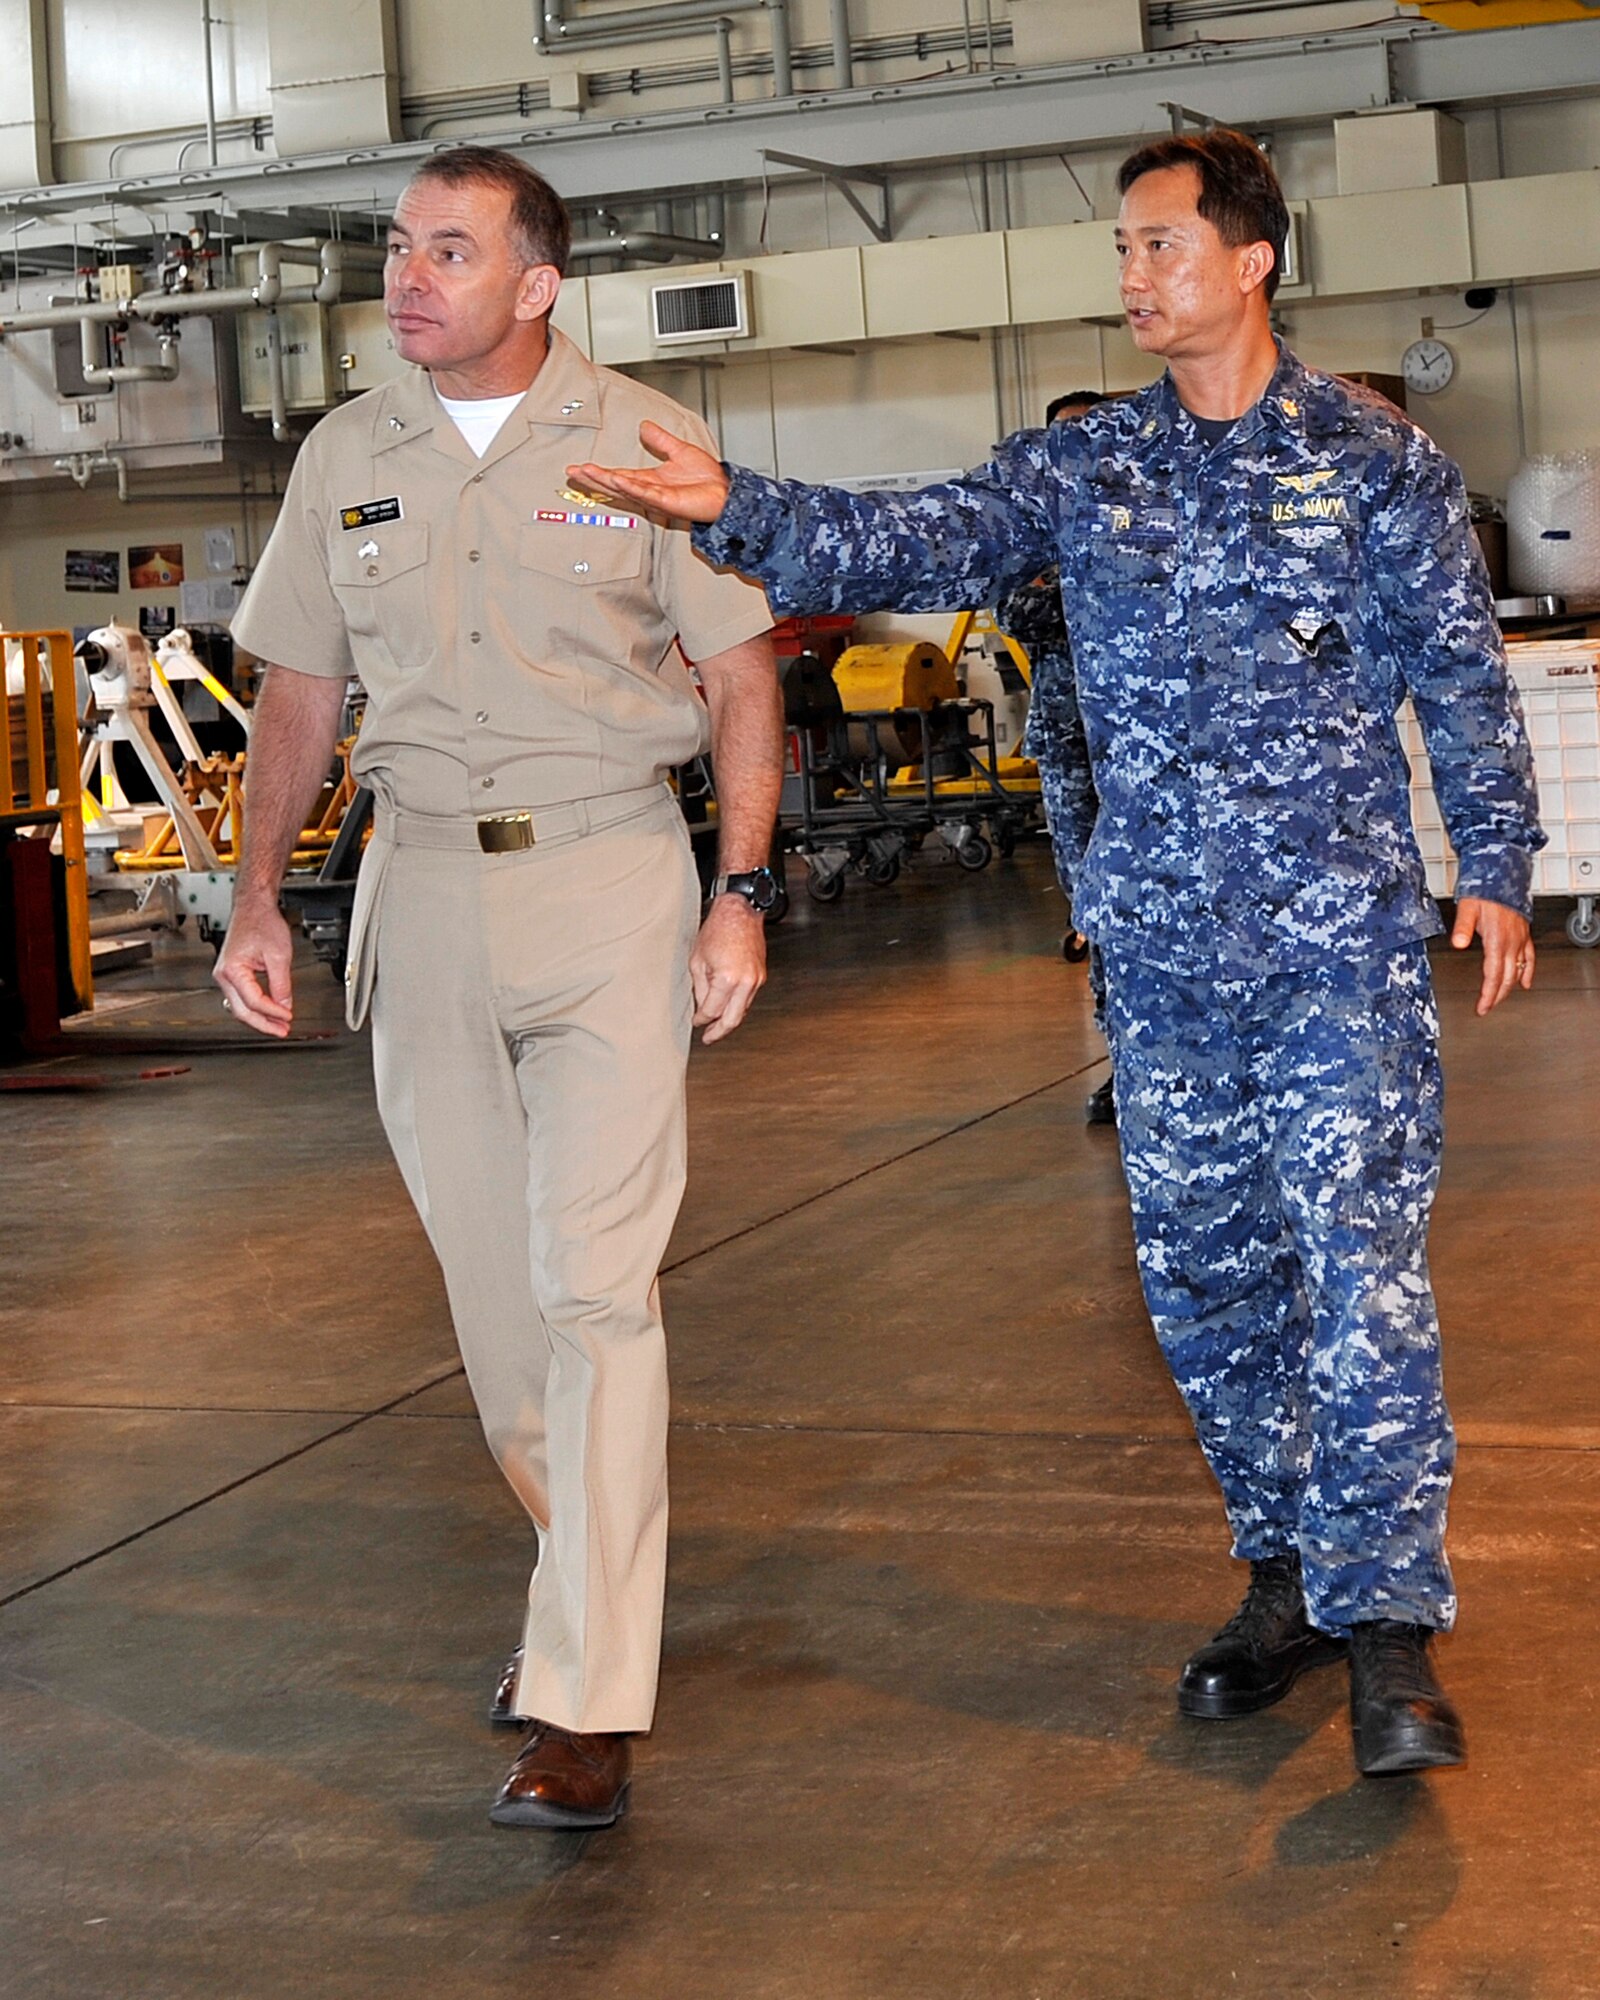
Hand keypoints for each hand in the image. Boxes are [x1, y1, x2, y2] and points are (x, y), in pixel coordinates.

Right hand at [214, 897, 295, 1037]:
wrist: (253, 908)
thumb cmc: (261, 923)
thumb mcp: (279, 956)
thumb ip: (282, 984)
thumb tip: (285, 1006)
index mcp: (232, 970)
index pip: (254, 1001)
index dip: (273, 1012)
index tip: (288, 1017)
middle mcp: (224, 975)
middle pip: (242, 1011)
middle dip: (264, 1024)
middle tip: (282, 1031)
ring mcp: (226, 976)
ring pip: (240, 1007)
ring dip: (260, 1018)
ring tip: (278, 1026)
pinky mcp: (232, 975)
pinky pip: (242, 998)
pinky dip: (256, 1007)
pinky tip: (270, 1012)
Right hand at [568, 421, 730, 523]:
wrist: (724, 493)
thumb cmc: (706, 480)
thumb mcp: (679, 450)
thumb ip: (660, 440)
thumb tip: (644, 425)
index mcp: (649, 480)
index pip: (617, 475)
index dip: (598, 471)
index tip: (580, 467)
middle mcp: (649, 490)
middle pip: (614, 485)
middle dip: (593, 478)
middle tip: (573, 472)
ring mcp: (656, 497)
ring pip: (625, 489)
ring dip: (605, 481)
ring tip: (586, 473)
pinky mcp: (667, 502)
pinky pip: (645, 494)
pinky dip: (631, 487)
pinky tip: (617, 480)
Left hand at [690, 893, 766, 1043]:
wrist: (739, 912)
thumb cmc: (718, 929)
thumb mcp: (697, 960)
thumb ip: (699, 988)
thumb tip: (701, 1008)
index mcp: (727, 979)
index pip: (712, 1010)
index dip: (702, 1020)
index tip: (696, 1023)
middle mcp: (745, 982)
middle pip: (733, 1019)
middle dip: (719, 1031)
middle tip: (709, 1038)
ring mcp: (756, 979)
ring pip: (742, 1010)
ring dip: (729, 1020)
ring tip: (717, 1026)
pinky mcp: (761, 975)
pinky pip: (748, 998)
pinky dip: (737, 1006)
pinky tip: (728, 1007)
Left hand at [1451, 897, 1533, 1015]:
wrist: (1502, 875)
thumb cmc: (1484, 890)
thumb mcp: (1467, 908)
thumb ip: (1462, 928)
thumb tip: (1458, 944)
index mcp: (1497, 940)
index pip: (1493, 975)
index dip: (1488, 995)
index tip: (1482, 1007)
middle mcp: (1511, 942)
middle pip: (1507, 978)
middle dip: (1497, 996)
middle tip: (1488, 1008)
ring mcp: (1520, 939)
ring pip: (1519, 970)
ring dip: (1510, 987)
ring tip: (1500, 999)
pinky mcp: (1524, 934)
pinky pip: (1530, 957)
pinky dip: (1528, 972)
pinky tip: (1526, 983)